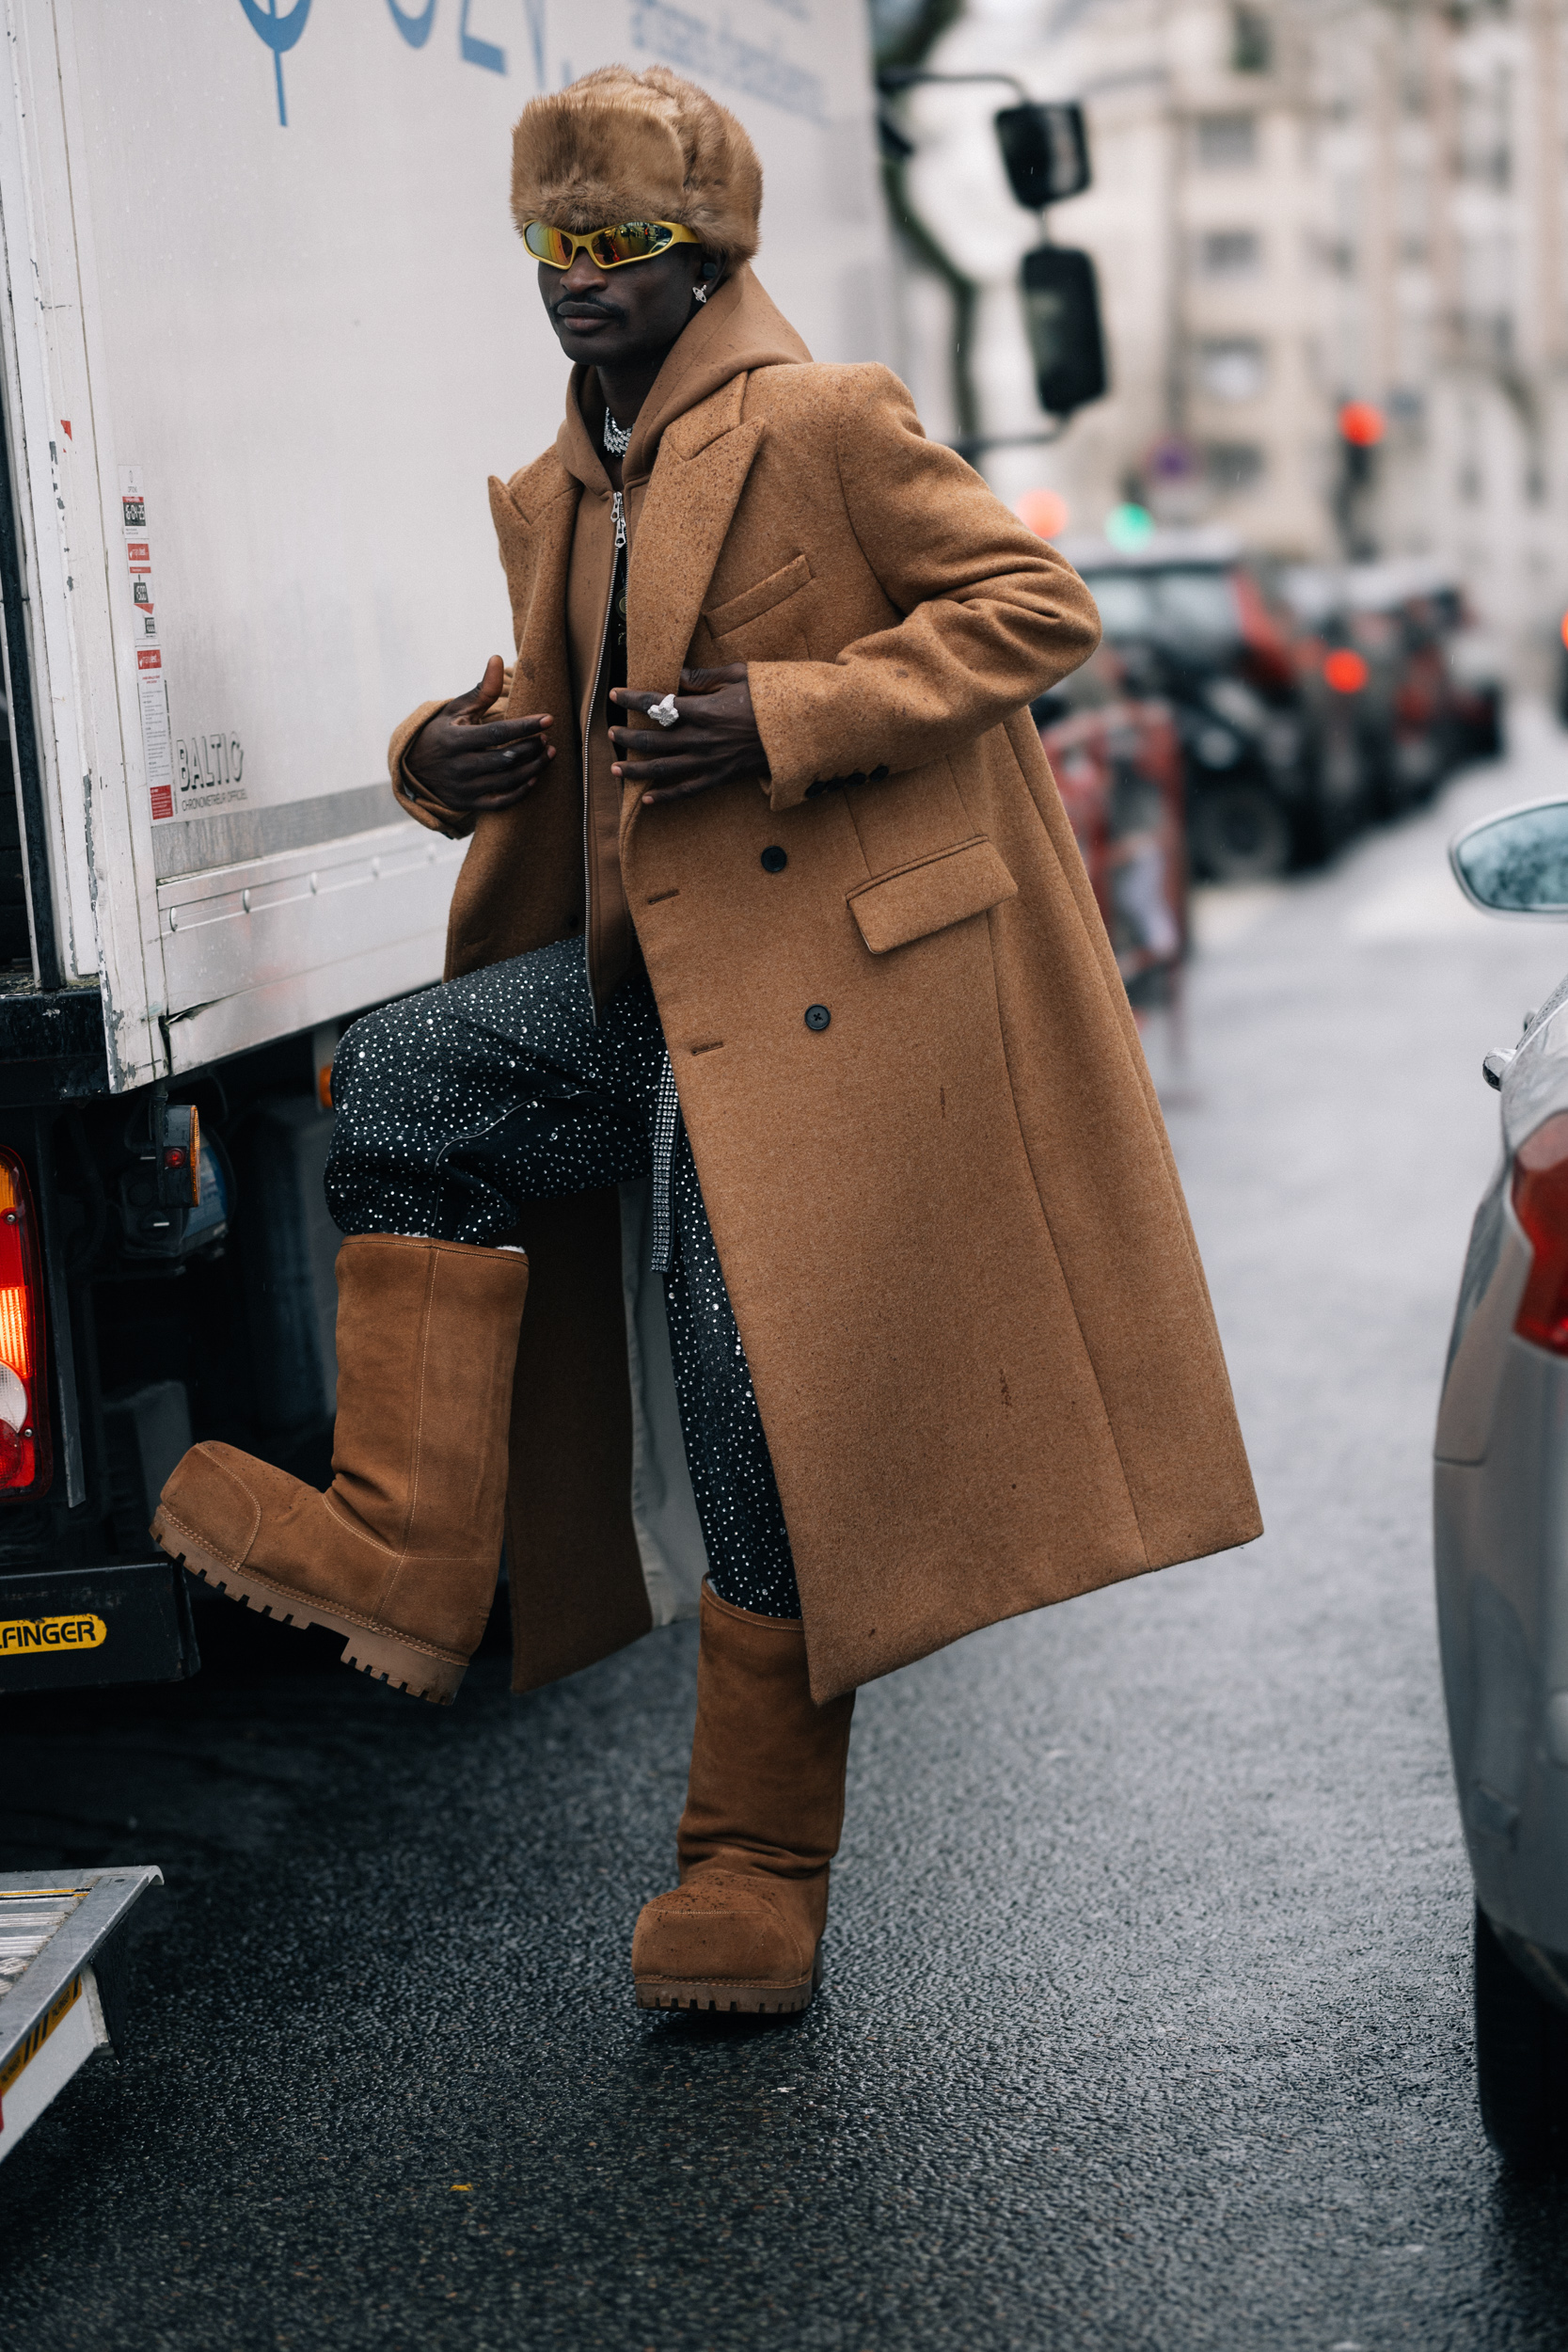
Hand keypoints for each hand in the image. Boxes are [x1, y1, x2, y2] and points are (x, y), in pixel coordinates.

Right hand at [405, 655, 553, 814]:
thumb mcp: (456, 709)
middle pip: (505, 759)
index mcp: (455, 740)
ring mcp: (464, 787)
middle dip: (531, 748)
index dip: (525, 726)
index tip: (548, 719)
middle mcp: (459, 766)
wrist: (413, 769)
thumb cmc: (441, 732)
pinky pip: (500, 802)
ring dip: (533, 768)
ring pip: (507, 781)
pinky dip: (520, 792)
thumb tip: (497, 658)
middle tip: (546, 738)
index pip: (497, 733)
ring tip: (548, 754)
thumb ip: (482, 690)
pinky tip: (534, 778)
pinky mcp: (468, 803)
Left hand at [609, 664, 769, 804]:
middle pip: (652, 740)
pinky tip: (645, 801)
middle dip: (626, 737)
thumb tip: (677, 674)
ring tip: (615, 769)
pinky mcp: (720, 777)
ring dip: (635, 770)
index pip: (657, 704)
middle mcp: (701, 739)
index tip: (615, 694)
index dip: (632, 699)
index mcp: (703, 711)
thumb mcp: (740, 675)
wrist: (800, 732)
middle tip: (610, 733)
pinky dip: (665, 797)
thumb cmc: (771, 699)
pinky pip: (687, 791)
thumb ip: (704, 677)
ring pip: (662, 769)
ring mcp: (709, 761)